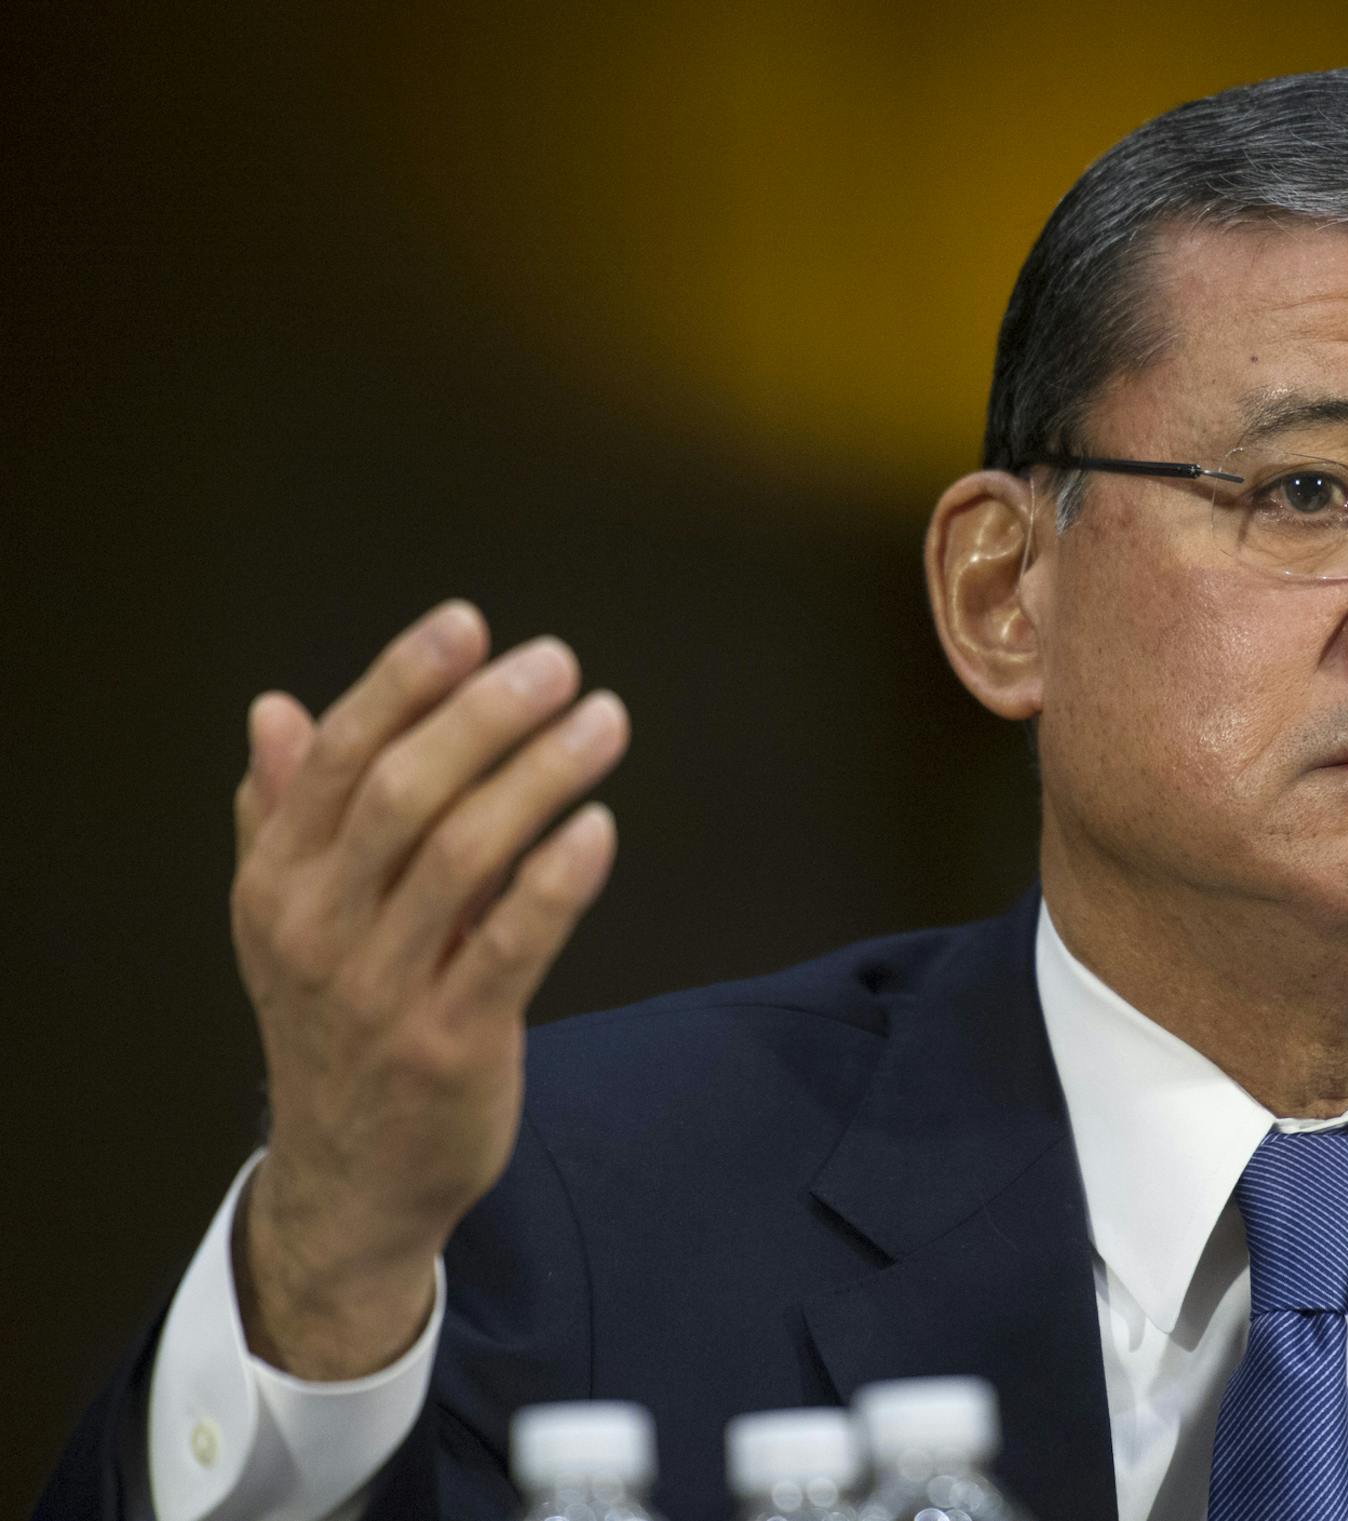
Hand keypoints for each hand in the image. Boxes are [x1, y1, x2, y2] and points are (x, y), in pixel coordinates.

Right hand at [228, 600, 628, 1377]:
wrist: (352, 1181)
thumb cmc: (338, 1027)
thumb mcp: (290, 922)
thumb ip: (285, 813)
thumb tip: (276, 710)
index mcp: (276, 882)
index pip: (340, 757)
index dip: (405, 682)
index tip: (469, 625)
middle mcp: (318, 929)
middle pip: (405, 791)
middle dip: (486, 715)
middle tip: (558, 664)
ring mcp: (382, 990)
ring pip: (464, 855)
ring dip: (542, 776)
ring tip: (604, 723)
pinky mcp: (452, 1044)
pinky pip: (511, 944)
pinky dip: (558, 879)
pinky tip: (600, 825)